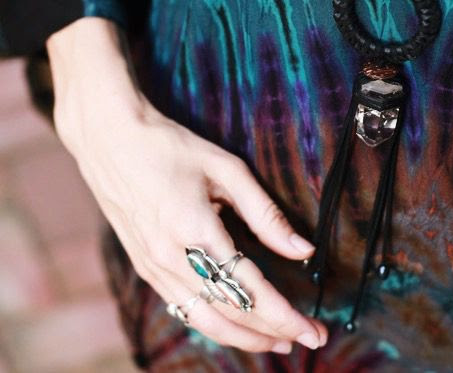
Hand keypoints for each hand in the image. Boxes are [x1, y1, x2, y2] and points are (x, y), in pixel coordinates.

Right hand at [46, 17, 326, 353]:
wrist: (108, 139)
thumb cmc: (169, 147)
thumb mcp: (227, 169)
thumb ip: (266, 214)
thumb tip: (302, 249)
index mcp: (196, 231)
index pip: (250, 289)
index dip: (285, 315)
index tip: (313, 331)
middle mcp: (171, 259)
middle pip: (229, 314)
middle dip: (272, 333)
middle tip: (307, 340)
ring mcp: (153, 267)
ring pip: (203, 320)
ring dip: (244, 337)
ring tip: (276, 343)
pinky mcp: (144, 267)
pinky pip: (182, 308)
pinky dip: (213, 324)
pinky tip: (234, 325)